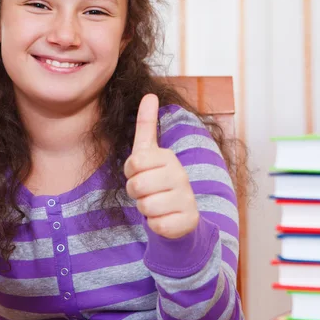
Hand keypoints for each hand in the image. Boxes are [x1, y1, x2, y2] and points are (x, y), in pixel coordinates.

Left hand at [124, 94, 198, 238]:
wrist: (180, 214)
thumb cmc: (158, 180)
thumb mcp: (149, 153)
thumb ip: (146, 125)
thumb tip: (149, 94)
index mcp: (168, 157)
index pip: (133, 163)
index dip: (131, 172)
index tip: (141, 173)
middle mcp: (180, 175)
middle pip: (137, 186)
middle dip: (136, 192)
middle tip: (148, 191)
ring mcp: (186, 198)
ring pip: (146, 207)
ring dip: (145, 209)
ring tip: (157, 204)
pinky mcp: (188, 221)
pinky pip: (156, 225)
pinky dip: (155, 224)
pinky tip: (165, 218)